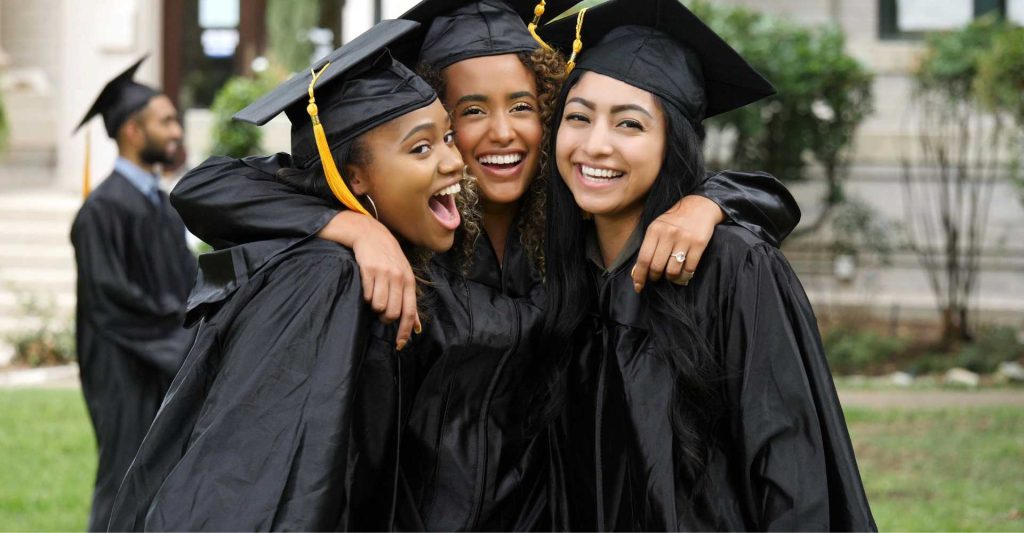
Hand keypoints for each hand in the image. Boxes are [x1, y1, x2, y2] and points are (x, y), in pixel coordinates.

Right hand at [318, 211, 421, 349]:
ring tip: (373, 296)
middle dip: (385, 318)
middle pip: (393, 313)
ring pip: (378, 306)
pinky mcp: (369, 270)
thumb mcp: (404, 277)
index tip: (399, 345)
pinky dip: (365, 296)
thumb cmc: (389, 259)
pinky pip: (366, 295)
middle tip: (381, 312)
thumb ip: (410, 302)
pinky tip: (366, 287)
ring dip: (374, 307)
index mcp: (409, 282)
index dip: (404, 331)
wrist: (371, 235)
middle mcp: (399, 278)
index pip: (409, 312)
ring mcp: (384, 274)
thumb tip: (417, 327)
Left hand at [632, 194, 723, 290]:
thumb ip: (649, 246)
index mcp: (654, 230)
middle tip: (656, 278)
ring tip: (670, 274)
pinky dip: (685, 275)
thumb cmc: (675, 220)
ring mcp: (684, 239)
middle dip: (654, 277)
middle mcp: (668, 234)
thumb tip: (639, 271)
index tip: (638, 287)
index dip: (639, 276)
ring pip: (673, 270)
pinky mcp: (699, 244)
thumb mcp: (657, 227)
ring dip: (670, 278)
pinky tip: (683, 273)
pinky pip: (689, 268)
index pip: (643, 258)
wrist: (700, 205)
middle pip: (657, 266)